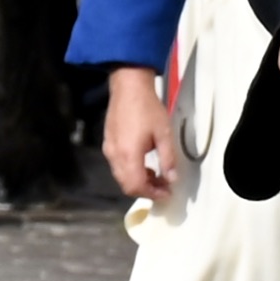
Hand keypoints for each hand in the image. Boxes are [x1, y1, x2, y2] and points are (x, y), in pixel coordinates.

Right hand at [102, 65, 180, 202]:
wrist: (128, 86)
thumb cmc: (148, 108)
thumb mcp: (164, 134)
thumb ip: (168, 159)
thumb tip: (172, 179)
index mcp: (129, 155)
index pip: (137, 186)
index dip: (152, 194)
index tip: (167, 193)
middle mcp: (115, 156)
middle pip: (127, 186)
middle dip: (146, 191)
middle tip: (163, 187)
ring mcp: (109, 150)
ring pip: (121, 177)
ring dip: (138, 182)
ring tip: (156, 175)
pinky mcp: (108, 144)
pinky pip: (117, 167)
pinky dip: (130, 172)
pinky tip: (144, 163)